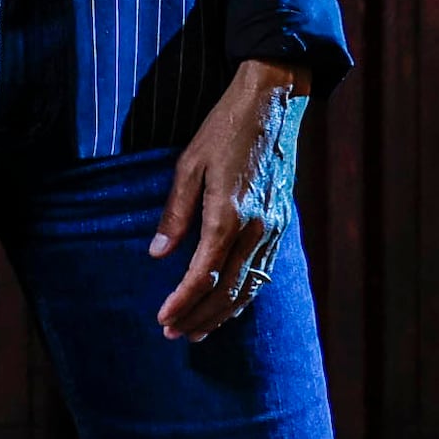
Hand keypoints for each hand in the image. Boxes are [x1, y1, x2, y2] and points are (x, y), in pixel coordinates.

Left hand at [152, 60, 307, 339]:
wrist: (273, 104)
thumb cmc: (224, 129)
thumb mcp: (189, 164)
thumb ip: (175, 213)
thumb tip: (157, 254)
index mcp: (229, 213)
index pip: (203, 273)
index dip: (182, 301)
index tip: (162, 319)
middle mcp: (256, 228)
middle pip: (227, 289)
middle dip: (198, 316)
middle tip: (173, 334)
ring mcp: (273, 228)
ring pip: (248, 287)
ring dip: (222, 314)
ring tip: (197, 332)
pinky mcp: (281, 225)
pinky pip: (263, 272)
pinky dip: (244, 295)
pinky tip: (229, 306)